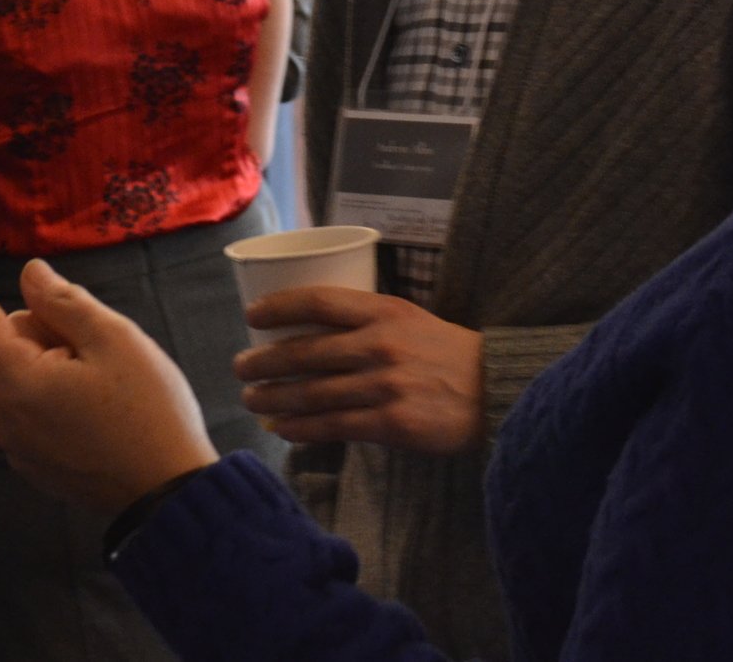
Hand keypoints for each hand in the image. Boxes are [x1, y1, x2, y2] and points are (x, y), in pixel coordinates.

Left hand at [0, 231, 216, 516]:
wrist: (170, 495)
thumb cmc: (149, 412)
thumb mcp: (114, 339)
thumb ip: (63, 301)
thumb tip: (29, 275)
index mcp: (15, 383)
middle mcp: (4, 417)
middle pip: (10, 343)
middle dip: (48, 328)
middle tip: (103, 343)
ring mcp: (18, 445)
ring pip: (25, 373)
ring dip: (58, 361)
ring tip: (112, 381)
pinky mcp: (35, 463)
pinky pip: (35, 406)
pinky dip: (61, 391)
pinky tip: (106, 407)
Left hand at [234, 289, 484, 454]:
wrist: (493, 389)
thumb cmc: (445, 353)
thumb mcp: (408, 320)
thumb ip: (365, 323)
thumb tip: (309, 335)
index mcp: (384, 313)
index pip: (319, 302)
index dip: (279, 307)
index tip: (251, 316)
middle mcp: (381, 346)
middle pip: (305, 353)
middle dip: (264, 362)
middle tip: (240, 368)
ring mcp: (385, 387)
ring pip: (313, 394)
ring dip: (274, 399)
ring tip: (252, 401)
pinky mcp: (391, 424)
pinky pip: (335, 427)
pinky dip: (302, 429)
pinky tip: (282, 430)